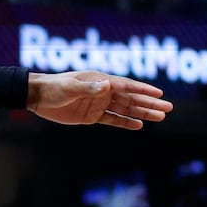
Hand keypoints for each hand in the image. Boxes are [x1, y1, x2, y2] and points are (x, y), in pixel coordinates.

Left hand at [27, 71, 169, 130]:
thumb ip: (90, 88)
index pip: (127, 86)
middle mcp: (103, 91)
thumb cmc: (53, 88)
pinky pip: (112, 120)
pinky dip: (125, 123)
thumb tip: (108, 85)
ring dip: (142, 113)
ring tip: (160, 117)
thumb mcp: (70, 87)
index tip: (160, 94)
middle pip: (131, 98)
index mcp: (101, 81)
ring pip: (125, 110)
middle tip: (168, 108)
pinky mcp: (91, 116)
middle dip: (150, 103)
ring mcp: (98, 104)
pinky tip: (139, 125)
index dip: (144, 90)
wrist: (37, 97)